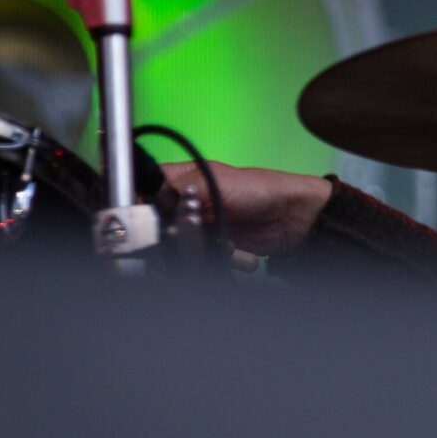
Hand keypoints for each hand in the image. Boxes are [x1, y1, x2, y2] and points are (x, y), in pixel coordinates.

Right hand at [160, 162, 332, 260]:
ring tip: (224, 241)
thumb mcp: (215, 182)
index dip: (143, 206)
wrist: (293, 218)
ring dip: (200, 249)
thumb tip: (149, 202)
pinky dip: (218, 258)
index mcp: (184, 178)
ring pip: (178, 247)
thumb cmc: (259, 190)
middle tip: (193, 233)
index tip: (149, 221)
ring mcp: (200, 226)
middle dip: (175, 235)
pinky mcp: (214, 245)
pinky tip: (235, 249)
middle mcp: (188, 202)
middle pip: (159, 226)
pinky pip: (201, 259)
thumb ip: (179, 189)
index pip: (147, 190)